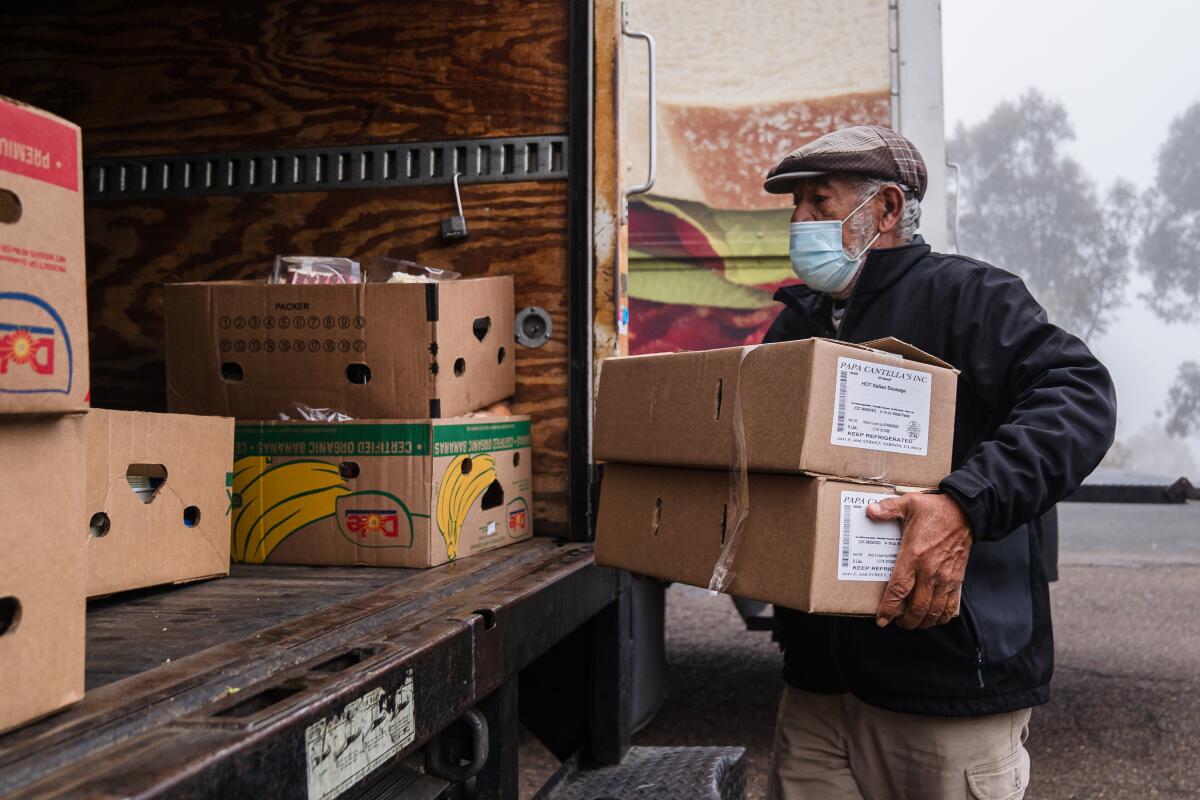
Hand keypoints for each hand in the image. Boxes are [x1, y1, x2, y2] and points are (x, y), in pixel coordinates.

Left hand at [868, 493, 972, 629]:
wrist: (966, 512)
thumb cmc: (935, 509)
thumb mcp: (908, 503)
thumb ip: (888, 509)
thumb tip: (870, 511)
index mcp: (914, 555)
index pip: (899, 589)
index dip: (889, 607)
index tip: (881, 619)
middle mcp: (930, 571)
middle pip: (917, 607)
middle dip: (906, 621)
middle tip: (897, 623)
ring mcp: (946, 577)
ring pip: (934, 611)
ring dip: (923, 622)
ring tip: (913, 623)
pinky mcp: (957, 578)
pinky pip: (951, 605)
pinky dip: (942, 617)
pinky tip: (934, 618)